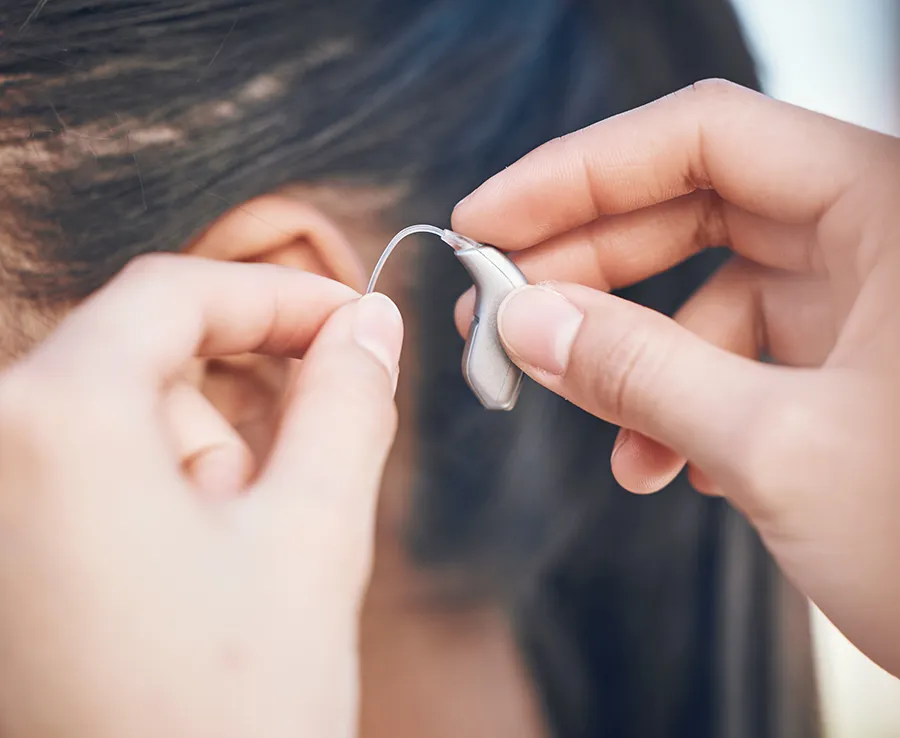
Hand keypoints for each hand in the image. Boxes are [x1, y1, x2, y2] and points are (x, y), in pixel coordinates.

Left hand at [0, 255, 402, 737]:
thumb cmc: (226, 718)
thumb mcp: (312, 539)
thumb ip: (349, 404)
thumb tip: (372, 323)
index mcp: (52, 420)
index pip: (174, 293)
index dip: (278, 296)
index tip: (354, 323)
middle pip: (148, 361)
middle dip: (239, 411)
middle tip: (291, 498)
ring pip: (122, 424)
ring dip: (204, 471)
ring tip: (235, 569)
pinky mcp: (4, 549)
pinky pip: (88, 475)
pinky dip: (160, 500)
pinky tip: (195, 579)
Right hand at [453, 80, 899, 674]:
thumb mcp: (779, 448)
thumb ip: (640, 371)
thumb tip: (523, 321)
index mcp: (889, 210)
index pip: (702, 138)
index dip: (576, 173)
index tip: (488, 223)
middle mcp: (879, 238)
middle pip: (693, 207)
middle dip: (586, 267)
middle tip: (498, 315)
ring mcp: (866, 304)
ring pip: (708, 291)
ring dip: (634, 359)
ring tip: (602, 435)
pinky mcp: (852, 366)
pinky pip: (739, 355)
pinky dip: (687, 404)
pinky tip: (676, 468)